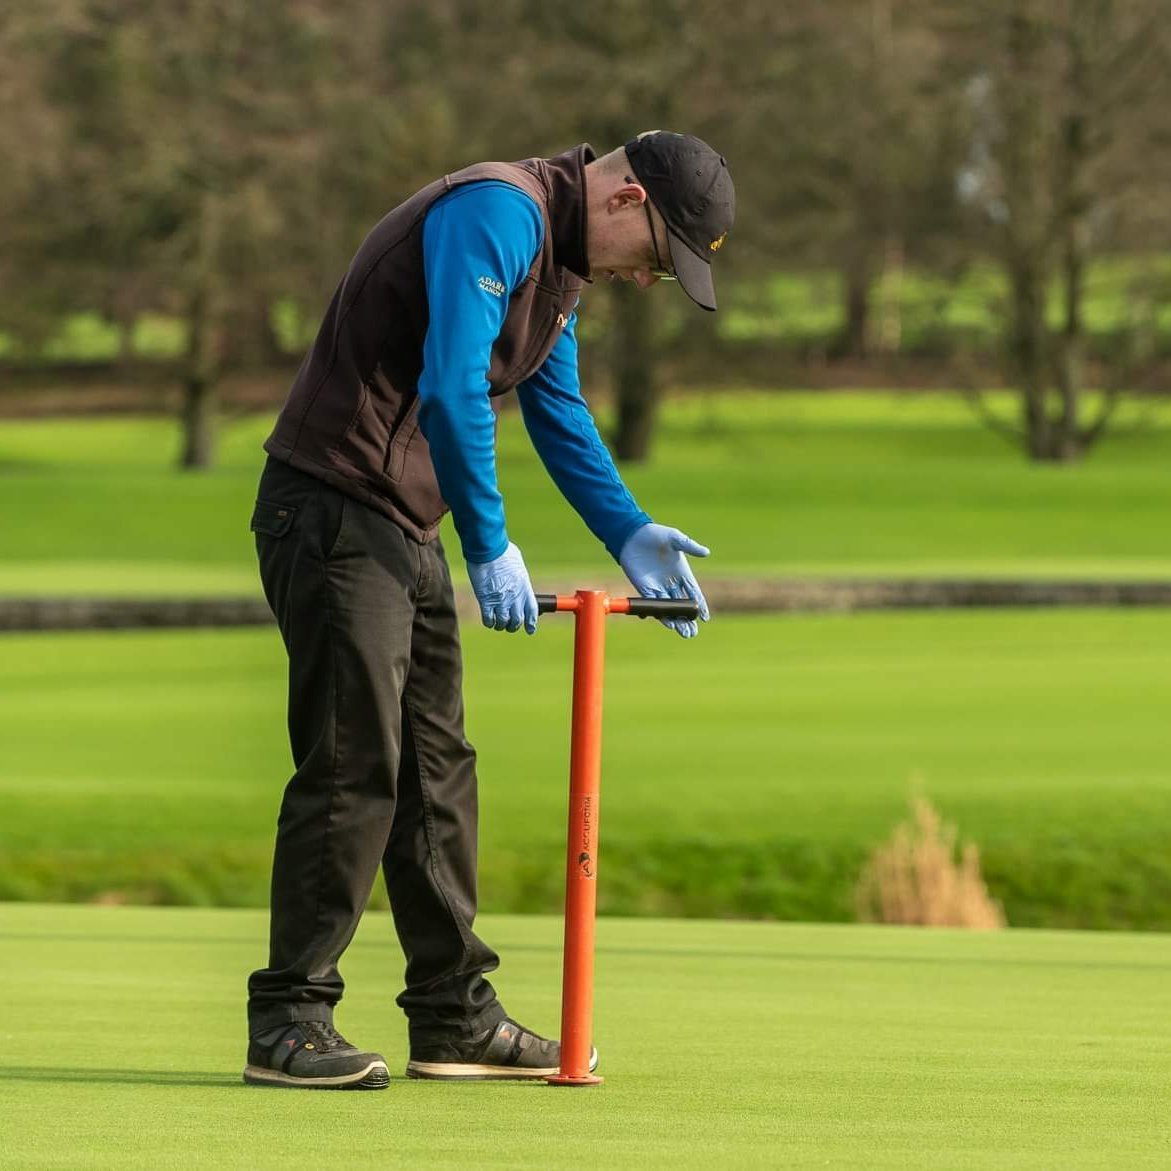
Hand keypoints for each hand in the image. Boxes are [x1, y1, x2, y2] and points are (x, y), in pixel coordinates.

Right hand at [467, 542, 538, 633]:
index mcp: (525, 587)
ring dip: (500, 625)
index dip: (531, 623)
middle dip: (513, 625)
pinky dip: (489, 622)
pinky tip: (488, 619)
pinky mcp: (485, 600)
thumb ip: (519, 577)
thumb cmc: (502, 551)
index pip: (532, 611)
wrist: (488, 549)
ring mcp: (500, 600)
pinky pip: (489, 619)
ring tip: (497, 623)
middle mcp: (515, 597)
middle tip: (509, 625)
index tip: (530, 629)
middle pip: (517, 620)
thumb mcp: (518, 564)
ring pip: (503, 623)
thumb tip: (517, 579)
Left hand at [618, 523, 709, 638]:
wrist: (632, 536)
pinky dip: (661, 614)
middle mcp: (671, 583)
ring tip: (684, 633)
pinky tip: (668, 623)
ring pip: (669, 609)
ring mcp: (658, 587)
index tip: (705, 618)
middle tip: (693, 633)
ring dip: (676, 621)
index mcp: (682, 573)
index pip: (693, 593)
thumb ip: (690, 546)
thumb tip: (706, 552)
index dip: (700, 606)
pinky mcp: (644, 589)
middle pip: (682, 606)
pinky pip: (654, 605)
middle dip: (688, 620)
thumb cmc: (655, 535)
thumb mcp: (675, 538)